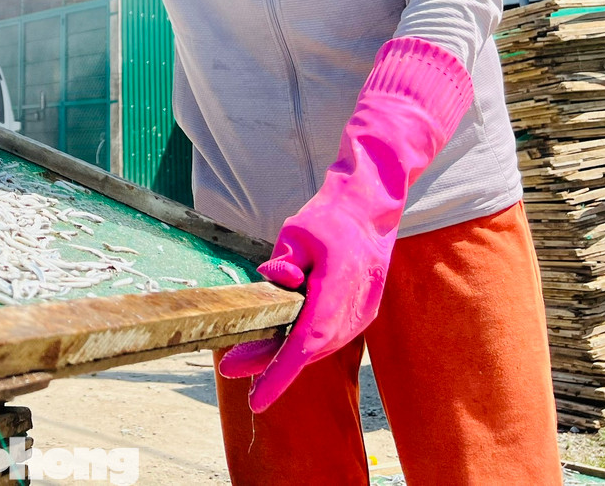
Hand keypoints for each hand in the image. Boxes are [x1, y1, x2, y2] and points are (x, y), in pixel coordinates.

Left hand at [217, 36, 473, 411]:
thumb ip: (284, 264)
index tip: (258, 397)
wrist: (371, 207)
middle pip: (311, 349)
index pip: (307, 341)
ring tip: (247, 362)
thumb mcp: (297, 232)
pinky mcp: (362, 312)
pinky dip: (303, 343)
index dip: (281, 372)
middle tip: (233, 369)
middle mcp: (356, 306)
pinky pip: (328, 335)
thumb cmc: (330, 216)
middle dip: (272, 365)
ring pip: (320, 345)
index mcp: (338, 285)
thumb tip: (269, 284)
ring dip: (286, 355)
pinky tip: (277, 345)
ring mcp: (363, 312)